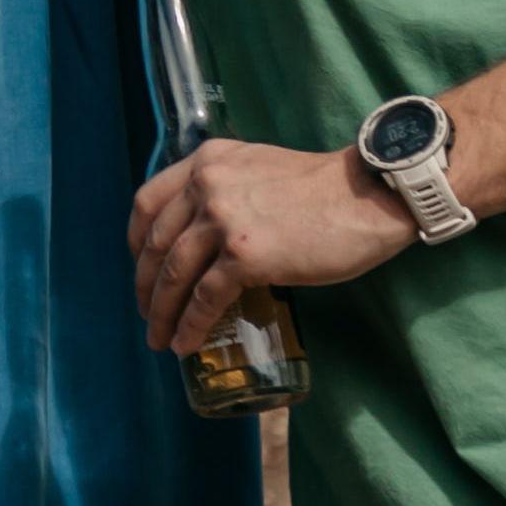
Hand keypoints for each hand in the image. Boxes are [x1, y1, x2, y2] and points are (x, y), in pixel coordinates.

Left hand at [131, 137, 411, 354]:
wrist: (369, 195)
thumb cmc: (324, 187)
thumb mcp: (258, 168)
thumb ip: (228, 188)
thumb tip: (210, 229)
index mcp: (207, 162)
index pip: (148, 203)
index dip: (136, 241)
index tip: (139, 266)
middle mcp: (206, 186)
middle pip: (157, 244)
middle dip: (145, 285)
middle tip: (147, 312)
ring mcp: (223, 221)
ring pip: (174, 274)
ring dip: (161, 312)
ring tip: (159, 337)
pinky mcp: (245, 256)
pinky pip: (205, 298)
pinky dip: (191, 325)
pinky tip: (187, 343)